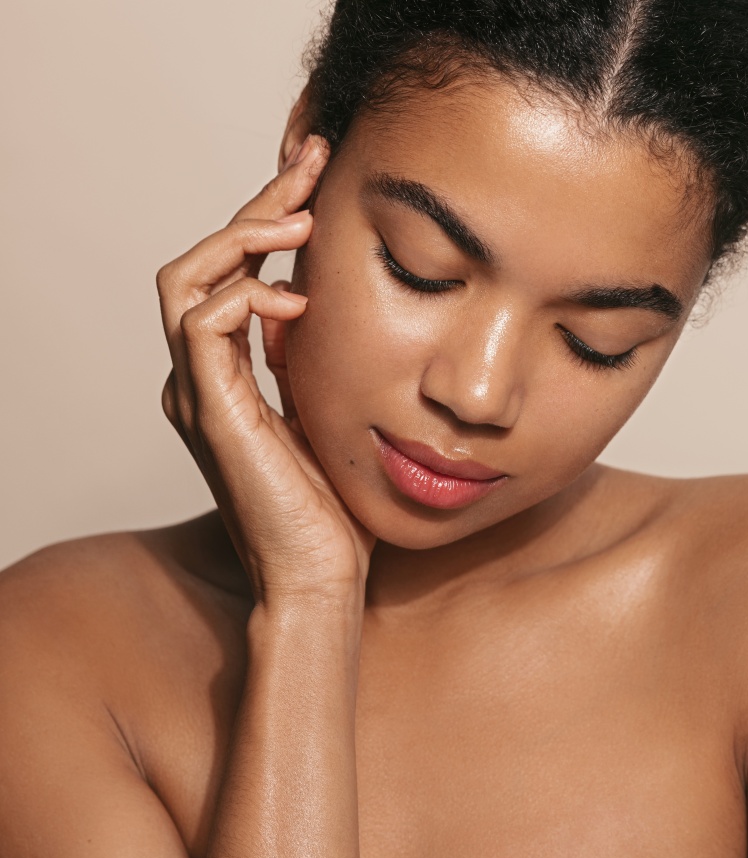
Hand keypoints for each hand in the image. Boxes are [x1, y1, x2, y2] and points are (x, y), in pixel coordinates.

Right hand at [157, 136, 374, 610]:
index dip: (268, 218)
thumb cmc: (332, 504)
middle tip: (310, 163)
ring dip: (242, 239)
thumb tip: (330, 302)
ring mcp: (199, 395)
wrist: (319, 575)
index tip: (317, 178)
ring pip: (186, 281)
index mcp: (228, 375)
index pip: (232, 273)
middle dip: (257, 206)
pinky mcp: (211, 414)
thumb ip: (315, 356)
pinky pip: (200, 328)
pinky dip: (242, 298)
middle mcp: (202, 377)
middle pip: (204, 262)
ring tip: (301, 222)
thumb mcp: (329, 408)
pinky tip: (296, 300)